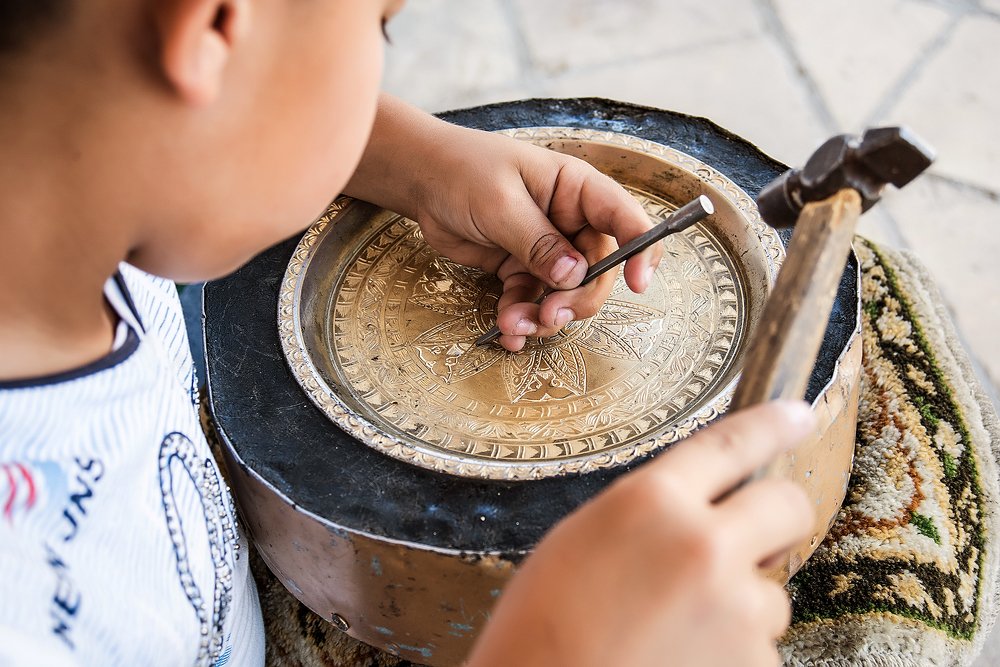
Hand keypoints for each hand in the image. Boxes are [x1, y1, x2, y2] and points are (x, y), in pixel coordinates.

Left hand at [344, 96, 660, 351]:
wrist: (421, 179)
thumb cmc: (464, 171)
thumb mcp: (501, 203)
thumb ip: (537, 242)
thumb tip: (573, 276)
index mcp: (577, 190)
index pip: (625, 219)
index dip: (641, 251)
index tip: (638, 283)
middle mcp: (570, 221)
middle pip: (598, 270)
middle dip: (578, 299)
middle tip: (551, 314)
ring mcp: (546, 248)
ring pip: (564, 293)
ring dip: (545, 315)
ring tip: (513, 324)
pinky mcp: (520, 268)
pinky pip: (531, 300)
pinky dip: (521, 319)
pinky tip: (507, 333)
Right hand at [466, 401, 816, 666]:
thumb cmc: (544, 624)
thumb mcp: (582, 539)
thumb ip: (650, 513)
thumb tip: (699, 509)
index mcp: (650, 502)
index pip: (730, 444)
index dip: (771, 424)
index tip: (797, 416)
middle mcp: (703, 545)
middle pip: (786, 505)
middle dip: (778, 518)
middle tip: (756, 537)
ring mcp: (734, 609)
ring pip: (771, 590)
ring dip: (741, 603)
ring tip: (678, 628)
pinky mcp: (753, 663)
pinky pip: (759, 645)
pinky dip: (731, 652)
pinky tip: (682, 657)